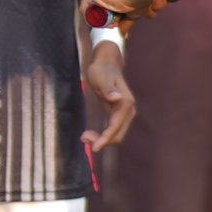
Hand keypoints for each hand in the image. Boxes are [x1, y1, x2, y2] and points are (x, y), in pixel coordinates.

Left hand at [82, 38, 138, 153]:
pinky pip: (112, 130)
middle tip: (83, 138)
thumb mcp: (100, 77)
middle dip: (102, 141)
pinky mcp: (118, 114)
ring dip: (102, 139)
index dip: (105, 138)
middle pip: (117, 135)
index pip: (115, 127)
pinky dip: (103, 135)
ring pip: (116, 134)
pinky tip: (90, 134)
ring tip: (84, 137)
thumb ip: (108, 89)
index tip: (93, 148)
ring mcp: (125, 113)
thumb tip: (117, 98)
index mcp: (126, 103)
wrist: (106, 63)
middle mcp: (128, 110)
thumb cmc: (101, 69)